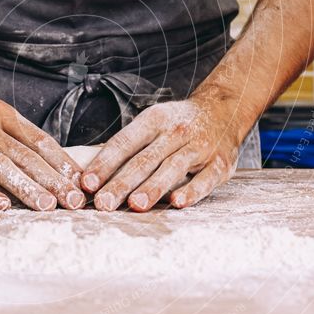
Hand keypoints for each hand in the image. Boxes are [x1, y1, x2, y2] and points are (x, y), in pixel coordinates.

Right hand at [0, 89, 85, 210]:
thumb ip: (16, 135)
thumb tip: (56, 163)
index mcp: (0, 114)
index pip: (38, 140)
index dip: (62, 162)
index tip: (81, 181)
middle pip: (24, 155)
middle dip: (53, 180)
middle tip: (73, 201)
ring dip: (26, 188)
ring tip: (46, 206)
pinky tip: (2, 206)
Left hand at [80, 99, 240, 211]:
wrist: (226, 108)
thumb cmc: (179, 122)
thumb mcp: (154, 121)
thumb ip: (129, 145)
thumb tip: (93, 172)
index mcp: (154, 120)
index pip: (124, 142)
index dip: (104, 163)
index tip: (87, 183)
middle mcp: (176, 132)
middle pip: (144, 160)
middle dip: (121, 183)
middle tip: (103, 203)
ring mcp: (200, 147)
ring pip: (172, 168)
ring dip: (152, 187)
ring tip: (135, 205)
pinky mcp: (220, 164)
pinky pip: (205, 179)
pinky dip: (192, 191)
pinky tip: (177, 203)